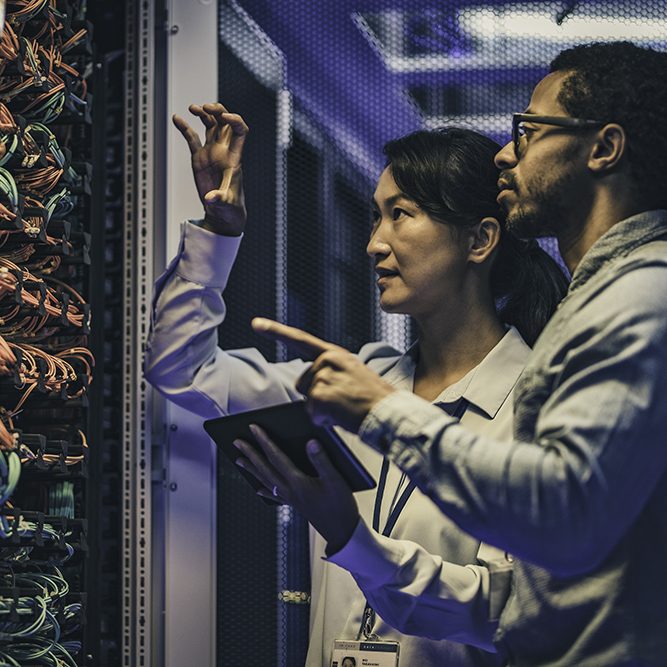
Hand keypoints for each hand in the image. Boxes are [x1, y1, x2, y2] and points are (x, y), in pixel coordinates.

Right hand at [172, 103, 247, 234]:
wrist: (223, 212)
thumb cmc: (230, 208)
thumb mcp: (226, 203)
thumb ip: (219, 199)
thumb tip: (210, 199)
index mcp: (234, 157)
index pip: (240, 131)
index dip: (234, 120)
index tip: (224, 116)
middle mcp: (223, 151)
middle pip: (225, 122)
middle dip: (218, 111)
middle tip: (206, 107)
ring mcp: (211, 153)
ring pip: (210, 126)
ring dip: (203, 114)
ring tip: (193, 108)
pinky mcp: (200, 158)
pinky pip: (192, 138)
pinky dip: (185, 127)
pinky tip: (177, 118)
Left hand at [234, 425, 359, 553]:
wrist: (342, 533)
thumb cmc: (340, 506)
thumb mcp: (335, 479)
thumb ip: (322, 460)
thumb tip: (310, 442)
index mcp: (298, 482)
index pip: (276, 457)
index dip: (264, 441)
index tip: (253, 428)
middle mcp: (290, 490)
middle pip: (265, 469)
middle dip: (250, 453)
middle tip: (237, 442)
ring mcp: (290, 499)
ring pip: (266, 481)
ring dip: (252, 469)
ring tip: (240, 460)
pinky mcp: (295, 505)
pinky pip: (274, 495)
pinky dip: (264, 490)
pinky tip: (259, 489)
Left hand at [252, 318, 395, 431]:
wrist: (389, 412)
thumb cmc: (375, 398)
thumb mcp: (354, 373)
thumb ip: (332, 371)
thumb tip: (311, 385)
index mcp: (335, 354)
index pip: (301, 339)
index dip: (276, 331)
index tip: (256, 323)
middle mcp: (327, 361)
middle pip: (303, 383)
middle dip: (316, 396)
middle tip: (342, 401)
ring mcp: (322, 377)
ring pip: (307, 400)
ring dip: (322, 409)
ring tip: (345, 408)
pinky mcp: (320, 397)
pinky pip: (312, 414)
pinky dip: (324, 421)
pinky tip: (341, 417)